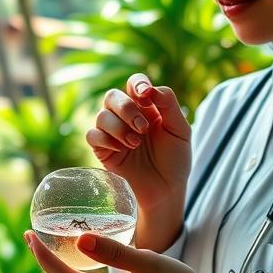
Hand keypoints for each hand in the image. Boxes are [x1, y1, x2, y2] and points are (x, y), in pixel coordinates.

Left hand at [24, 230, 226, 272]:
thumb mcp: (150, 264)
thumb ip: (115, 253)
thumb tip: (80, 239)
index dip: (44, 258)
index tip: (29, 236)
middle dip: (44, 259)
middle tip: (29, 233)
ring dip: (57, 265)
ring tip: (43, 241)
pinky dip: (74, 270)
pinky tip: (72, 256)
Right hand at [87, 74, 191, 214]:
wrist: (166, 189)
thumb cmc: (175, 159)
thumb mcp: (180, 129)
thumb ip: (168, 104)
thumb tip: (149, 89)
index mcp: (146, 107)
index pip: (133, 83)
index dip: (136, 84)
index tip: (145, 95)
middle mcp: (126, 116)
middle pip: (112, 96)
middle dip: (127, 109)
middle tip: (143, 128)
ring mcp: (112, 133)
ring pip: (101, 115)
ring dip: (119, 128)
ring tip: (135, 144)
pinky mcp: (102, 149)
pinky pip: (92, 135)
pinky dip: (106, 139)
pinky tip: (122, 150)